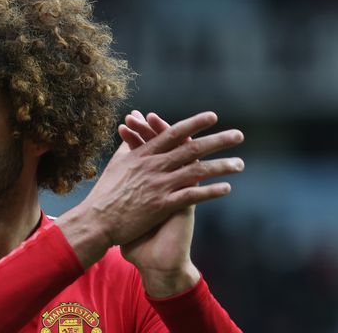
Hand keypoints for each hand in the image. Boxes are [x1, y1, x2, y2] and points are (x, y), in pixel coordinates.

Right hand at [57, 111, 243, 269]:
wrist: (97, 220)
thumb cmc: (105, 192)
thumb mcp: (117, 164)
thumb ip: (130, 145)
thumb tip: (133, 128)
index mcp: (143, 154)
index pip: (172, 134)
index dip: (194, 124)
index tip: (212, 117)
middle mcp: (153, 166)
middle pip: (190, 149)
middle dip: (217, 141)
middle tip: (238, 136)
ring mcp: (158, 185)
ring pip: (196, 171)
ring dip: (221, 167)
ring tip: (240, 164)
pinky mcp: (162, 205)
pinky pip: (191, 195)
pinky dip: (210, 191)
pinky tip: (227, 189)